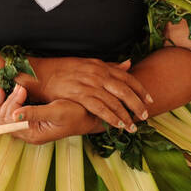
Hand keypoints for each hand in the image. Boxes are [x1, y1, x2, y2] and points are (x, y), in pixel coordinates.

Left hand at [0, 85, 98, 143]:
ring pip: (4, 118)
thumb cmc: (76, 114)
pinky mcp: (30, 122)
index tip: (23, 90)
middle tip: (20, 87)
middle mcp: (28, 134)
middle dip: (7, 101)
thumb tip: (14, 114)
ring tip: (14, 87)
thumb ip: (35, 113)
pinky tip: (7, 92)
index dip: (12, 103)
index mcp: (34, 134)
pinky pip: (11, 115)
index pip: (10, 122)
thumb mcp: (57, 111)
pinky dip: (7, 103)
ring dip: (5, 101)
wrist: (87, 117)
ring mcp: (28, 129)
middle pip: (3, 121)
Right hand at [30, 56, 151, 130]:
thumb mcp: (89, 63)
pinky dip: (111, 117)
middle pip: (124, 90)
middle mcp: (98, 74)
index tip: (150, 100)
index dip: (140, 90)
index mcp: (101, 66)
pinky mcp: (80, 94)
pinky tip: (118, 125)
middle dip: (137, 104)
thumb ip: (110, 66)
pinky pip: (100, 108)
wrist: (41, 73)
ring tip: (133, 126)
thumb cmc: (64, 69)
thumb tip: (129, 64)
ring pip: (114, 101)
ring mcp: (89, 84)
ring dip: (125, 115)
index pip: (127, 77)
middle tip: (145, 116)